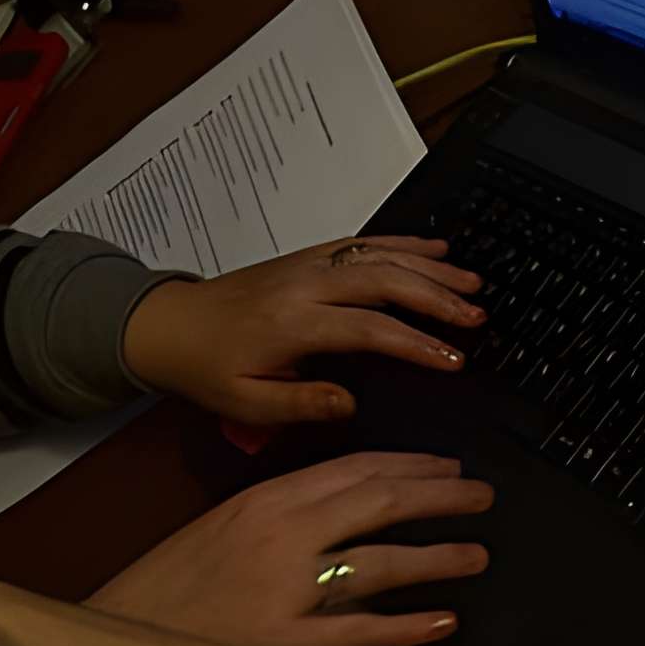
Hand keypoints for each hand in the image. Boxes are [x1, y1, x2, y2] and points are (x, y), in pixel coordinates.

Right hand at [82, 453, 488, 645]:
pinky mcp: (287, 643)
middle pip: (379, 502)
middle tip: (481, 497)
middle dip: (441, 496)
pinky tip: (442, 621)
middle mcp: (282, 535)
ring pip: (380, 562)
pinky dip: (406, 625)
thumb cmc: (168, 587)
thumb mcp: (222, 527)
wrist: (122, 635)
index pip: (354, 469)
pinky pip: (360, 630)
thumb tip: (340, 508)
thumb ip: (280, 513)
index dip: (410, 466)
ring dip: (438, 556)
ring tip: (475, 554)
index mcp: (266, 500)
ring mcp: (287, 589)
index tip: (446, 468)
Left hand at [122, 237, 482, 424]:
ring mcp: (308, 265)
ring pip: (378, 255)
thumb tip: (349, 403)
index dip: (415, 343)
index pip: (368, 328)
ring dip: (429, 267)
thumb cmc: (205, 366)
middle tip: (477, 316)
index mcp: (292, 324)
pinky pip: (362, 242)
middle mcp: (304, 286)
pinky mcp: (308, 258)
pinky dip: (402, 244)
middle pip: (383, 280)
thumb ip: (300, 403)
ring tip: (472, 284)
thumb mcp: (244, 402)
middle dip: (437, 297)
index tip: (451, 359)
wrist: (168, 325)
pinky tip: (435, 251)